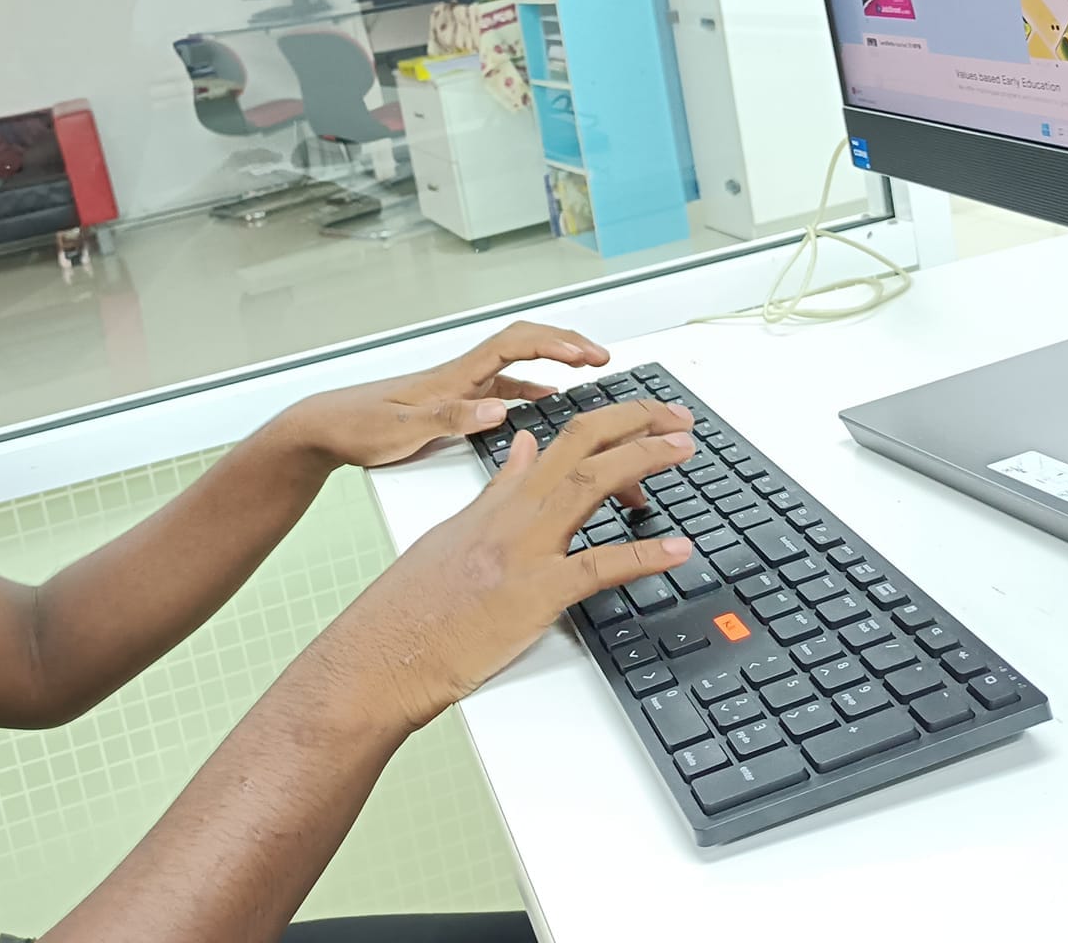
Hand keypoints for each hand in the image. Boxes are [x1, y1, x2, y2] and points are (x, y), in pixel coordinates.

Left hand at [280, 321, 610, 472]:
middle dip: (566, 344)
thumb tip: (498, 410)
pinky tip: (547, 407)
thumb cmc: (356, 426)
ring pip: (517, 366)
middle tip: (603, 356)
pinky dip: (533, 393)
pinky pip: (504, 390)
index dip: (553, 345)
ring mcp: (459, 389)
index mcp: (453, 377)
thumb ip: (450, 419)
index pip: (513, 345)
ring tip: (591, 373)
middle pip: (523, 344)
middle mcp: (461, 376)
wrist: (322, 429)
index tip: (586, 355)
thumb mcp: (402, 430)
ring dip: (554, 364)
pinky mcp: (454, 405)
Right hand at [315, 400, 697, 730]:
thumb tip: (522, 451)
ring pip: (590, 483)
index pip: (559, 440)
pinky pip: (599, 567)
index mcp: (498, 501)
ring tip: (682, 449)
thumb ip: (497, 490)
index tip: (640, 416)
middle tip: (677, 418)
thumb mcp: (456, 531)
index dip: (607, 421)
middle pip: (581, 446)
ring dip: (643, 460)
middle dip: (634, 422)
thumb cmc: (413, 604)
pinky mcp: (534, 594)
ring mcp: (525, 551)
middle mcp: (514, 514)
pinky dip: (642, 554)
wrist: (385, 652)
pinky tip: (675, 548)